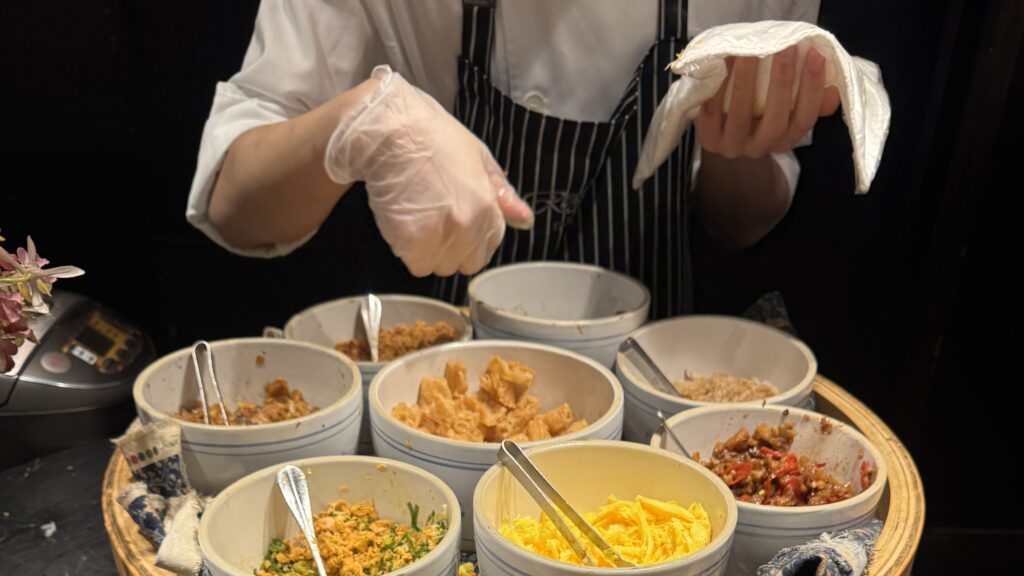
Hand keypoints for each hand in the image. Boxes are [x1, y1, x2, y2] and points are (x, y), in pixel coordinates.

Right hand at [324, 66, 532, 276]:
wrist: (392, 131)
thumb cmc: (433, 137)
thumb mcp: (479, 158)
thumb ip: (503, 195)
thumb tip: (525, 220)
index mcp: (487, 208)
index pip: (488, 248)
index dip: (471, 239)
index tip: (456, 223)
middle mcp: (467, 227)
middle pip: (464, 263)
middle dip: (451, 249)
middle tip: (433, 221)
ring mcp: (439, 237)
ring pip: (438, 266)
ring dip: (428, 251)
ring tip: (417, 218)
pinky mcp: (410, 242)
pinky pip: (415, 264)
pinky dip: (407, 250)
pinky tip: (403, 222)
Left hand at [695, 47, 840, 158]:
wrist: (721, 136)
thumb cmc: (760, 114)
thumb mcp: (786, 111)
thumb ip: (811, 101)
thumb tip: (834, 88)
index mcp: (784, 141)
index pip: (804, 119)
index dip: (812, 90)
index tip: (816, 55)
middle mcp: (760, 148)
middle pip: (776, 121)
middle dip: (782, 82)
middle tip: (785, 48)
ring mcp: (732, 145)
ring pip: (741, 115)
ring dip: (747, 80)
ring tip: (751, 51)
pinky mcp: (707, 138)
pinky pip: (712, 111)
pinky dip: (719, 86)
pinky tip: (725, 61)